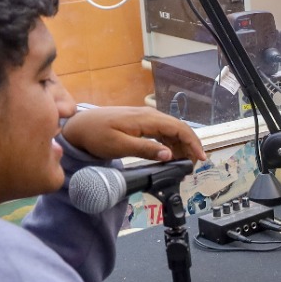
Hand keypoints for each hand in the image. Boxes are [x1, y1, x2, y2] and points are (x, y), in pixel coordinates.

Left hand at [61, 107, 206, 164]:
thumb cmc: (96, 135)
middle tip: (193, 166)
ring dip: (181, 146)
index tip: (201, 159)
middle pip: (179, 129)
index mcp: (147, 119)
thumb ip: (145, 149)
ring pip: (172, 131)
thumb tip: (169, 155)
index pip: (179, 129)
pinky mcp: (141, 123)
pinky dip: (171, 144)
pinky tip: (170, 156)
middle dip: (190, 147)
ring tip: (183, 164)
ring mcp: (146, 118)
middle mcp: (149, 116)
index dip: (193, 143)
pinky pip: (162, 132)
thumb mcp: (119, 146)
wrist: (79, 126)